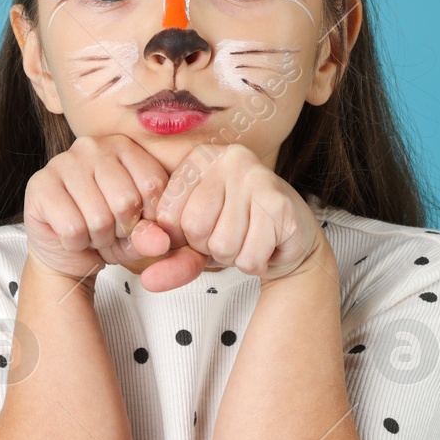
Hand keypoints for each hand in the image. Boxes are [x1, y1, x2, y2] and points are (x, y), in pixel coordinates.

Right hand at [23, 135, 175, 282]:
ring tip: (89, 232)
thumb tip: (161, 242)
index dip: (149, 217)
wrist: (65, 251)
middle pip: (126, 201)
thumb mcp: (138, 235)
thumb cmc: (107, 232)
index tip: (136, 222)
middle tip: (108, 230)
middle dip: (120, 231)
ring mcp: (63, 161)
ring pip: (98, 218)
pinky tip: (70, 236)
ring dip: (97, 239)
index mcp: (124, 146)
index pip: (153, 184)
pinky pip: (72, 228)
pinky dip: (75, 243)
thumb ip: (152, 235)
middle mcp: (93, 146)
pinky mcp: (39, 184)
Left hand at [138, 143, 322, 292]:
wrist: (291, 239)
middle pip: (194, 226)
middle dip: (208, 247)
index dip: (181, 237)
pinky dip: (254, 264)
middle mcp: (229, 159)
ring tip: (248, 240)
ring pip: (223, 244)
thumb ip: (171, 259)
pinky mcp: (280, 204)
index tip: (203, 230)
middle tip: (228, 236)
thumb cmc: (237, 232)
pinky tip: (265, 245)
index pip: (166, 213)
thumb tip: (148, 280)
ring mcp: (258, 178)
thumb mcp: (195, 243)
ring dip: (233, 257)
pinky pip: (249, 256)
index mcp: (200, 159)